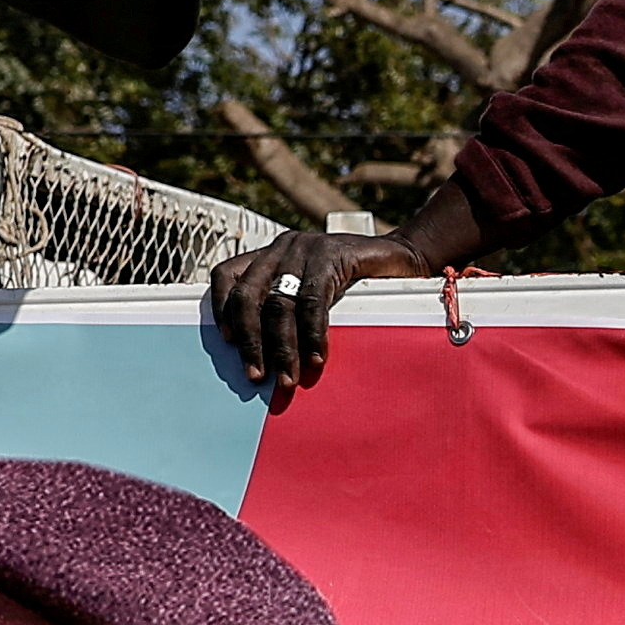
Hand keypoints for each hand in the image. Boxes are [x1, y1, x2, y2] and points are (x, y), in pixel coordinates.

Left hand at [207, 227, 399, 397]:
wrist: (404, 256)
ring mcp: (306, 249)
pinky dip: (312, 333)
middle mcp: (282, 247)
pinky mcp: (332, 255)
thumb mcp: (314, 290)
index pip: (227, 275)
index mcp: (271, 253)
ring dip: (282, 347)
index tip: (227, 342)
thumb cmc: (358, 281)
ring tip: (287, 378)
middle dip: (250, 341)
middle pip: (248, 295)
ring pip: (280, 303)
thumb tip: (267, 354)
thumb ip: (290, 310)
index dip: (221, 308)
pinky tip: (317, 357)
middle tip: (256, 375)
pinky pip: (313, 300)